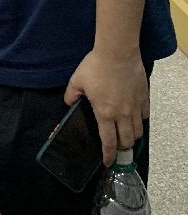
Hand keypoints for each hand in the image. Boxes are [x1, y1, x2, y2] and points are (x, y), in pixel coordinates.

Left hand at [64, 48, 149, 166]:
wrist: (118, 52)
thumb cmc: (95, 66)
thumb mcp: (76, 81)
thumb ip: (71, 96)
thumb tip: (69, 103)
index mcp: (105, 114)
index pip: (108, 142)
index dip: (109, 156)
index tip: (108, 162)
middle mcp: (122, 114)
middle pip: (127, 141)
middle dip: (121, 147)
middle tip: (116, 145)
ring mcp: (135, 106)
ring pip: (138, 131)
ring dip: (132, 136)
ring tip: (126, 133)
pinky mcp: (144, 97)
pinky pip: (145, 115)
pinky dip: (140, 120)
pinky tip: (135, 116)